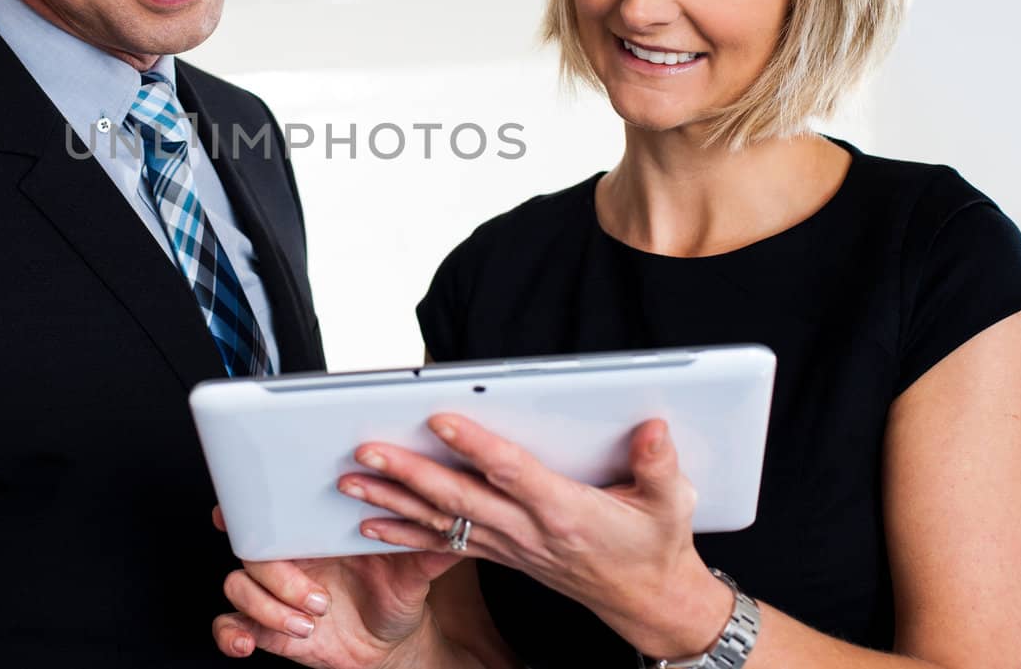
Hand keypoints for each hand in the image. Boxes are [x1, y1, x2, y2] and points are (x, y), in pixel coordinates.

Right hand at [210, 505, 461, 666]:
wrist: (391, 643)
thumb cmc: (397, 593)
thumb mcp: (415, 570)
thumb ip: (428, 545)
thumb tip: (459, 521)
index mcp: (313, 530)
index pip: (271, 508)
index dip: (244, 505)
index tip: (231, 509)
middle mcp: (288, 556)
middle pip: (251, 548)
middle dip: (272, 571)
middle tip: (313, 593)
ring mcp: (273, 591)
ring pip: (239, 586)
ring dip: (269, 605)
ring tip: (310, 620)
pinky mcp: (266, 626)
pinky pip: (229, 625)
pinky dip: (231, 634)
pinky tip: (247, 644)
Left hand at [337, 418, 733, 660]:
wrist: (646, 600)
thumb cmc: (655, 545)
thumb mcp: (670, 505)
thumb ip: (659, 465)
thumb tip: (653, 427)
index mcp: (566, 511)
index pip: (511, 472)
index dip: (475, 445)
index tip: (439, 419)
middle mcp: (529, 530)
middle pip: (459, 498)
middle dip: (408, 473)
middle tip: (366, 450)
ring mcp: (510, 545)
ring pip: (441, 521)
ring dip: (391, 502)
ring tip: (350, 482)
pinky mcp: (500, 553)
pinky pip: (442, 544)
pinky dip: (403, 533)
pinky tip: (367, 525)